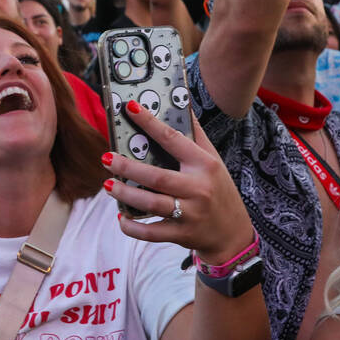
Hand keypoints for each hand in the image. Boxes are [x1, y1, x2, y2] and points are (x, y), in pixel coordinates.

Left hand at [104, 101, 254, 263]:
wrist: (232, 232)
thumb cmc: (219, 190)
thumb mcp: (213, 161)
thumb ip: (196, 136)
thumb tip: (181, 105)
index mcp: (204, 165)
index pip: (173, 139)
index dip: (150, 123)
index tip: (131, 109)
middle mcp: (198, 188)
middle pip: (157, 176)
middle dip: (128, 167)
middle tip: (107, 158)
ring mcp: (189, 213)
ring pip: (151, 204)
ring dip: (126, 194)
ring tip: (108, 185)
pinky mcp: (181, 234)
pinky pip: (150, 233)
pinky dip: (132, 227)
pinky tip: (121, 217)